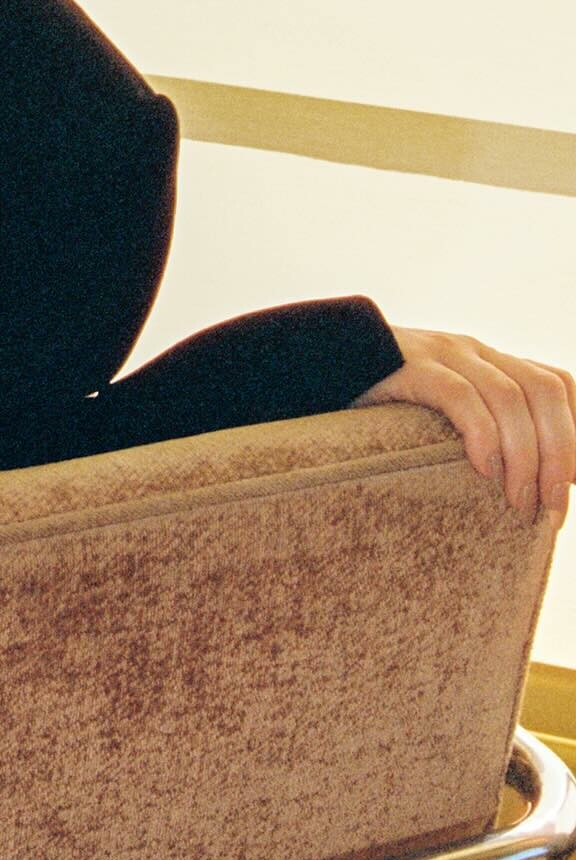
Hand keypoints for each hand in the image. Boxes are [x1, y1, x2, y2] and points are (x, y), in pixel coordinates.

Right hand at [352, 329, 574, 526]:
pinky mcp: (408, 366)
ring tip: (519, 503)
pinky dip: (482, 435)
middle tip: (553, 508)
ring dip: (527, 457)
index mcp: (487, 361)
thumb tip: (525, 482)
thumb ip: (475, 429)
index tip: (574, 483)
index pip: (557, 383)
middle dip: (561, 453)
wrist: (310, 367)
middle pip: (544, 391)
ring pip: (510, 396)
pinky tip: (481, 469)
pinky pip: (460, 396)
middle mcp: (472, 351)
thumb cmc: (374, 409)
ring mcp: (441, 353)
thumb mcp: (435, 416)